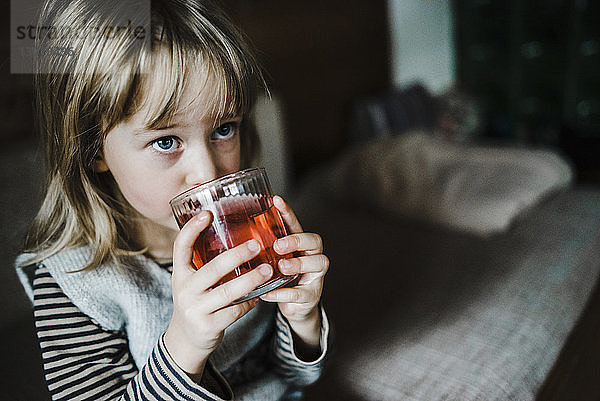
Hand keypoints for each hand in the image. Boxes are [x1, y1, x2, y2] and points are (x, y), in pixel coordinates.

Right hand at [164, 211, 273, 374]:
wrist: (186, 341)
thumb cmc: (196, 302)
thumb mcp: (192, 281)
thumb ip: (205, 264)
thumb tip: (237, 236)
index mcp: (180, 273)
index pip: (181, 247)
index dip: (192, 229)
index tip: (208, 213)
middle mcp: (184, 289)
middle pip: (213, 268)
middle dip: (237, 255)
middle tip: (257, 244)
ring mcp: (195, 309)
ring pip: (228, 291)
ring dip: (251, 280)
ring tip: (268, 270)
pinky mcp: (208, 325)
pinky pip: (235, 310)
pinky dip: (250, 302)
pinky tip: (260, 295)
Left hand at [259, 196, 328, 349]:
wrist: (293, 306)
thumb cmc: (280, 278)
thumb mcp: (271, 261)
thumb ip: (260, 249)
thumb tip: (227, 234)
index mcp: (300, 245)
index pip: (296, 224)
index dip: (287, 212)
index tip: (276, 200)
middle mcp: (312, 256)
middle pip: (314, 241)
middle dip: (297, 240)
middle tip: (279, 244)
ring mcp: (314, 276)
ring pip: (316, 264)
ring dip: (297, 264)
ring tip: (281, 266)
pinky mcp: (311, 296)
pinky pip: (300, 293)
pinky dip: (283, 293)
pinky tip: (269, 293)